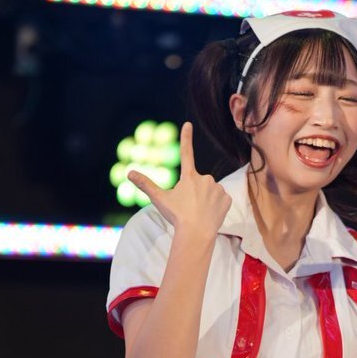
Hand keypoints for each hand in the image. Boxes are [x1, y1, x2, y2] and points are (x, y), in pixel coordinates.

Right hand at [127, 122, 230, 238]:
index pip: (186, 153)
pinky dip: (216, 207)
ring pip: (210, 191)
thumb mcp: (160, 200)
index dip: (186, 137)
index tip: (187, 124)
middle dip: (195, 192)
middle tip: (189, 208)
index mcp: (189, 177)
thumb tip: (129, 172)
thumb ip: (145, 184)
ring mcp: (218, 188)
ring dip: (206, 199)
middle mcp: (205, 178)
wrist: (196, 234)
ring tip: (200, 213)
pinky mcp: (227, 199)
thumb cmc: (177, 216)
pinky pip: (221, 200)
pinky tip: (210, 215)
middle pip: (198, 183)